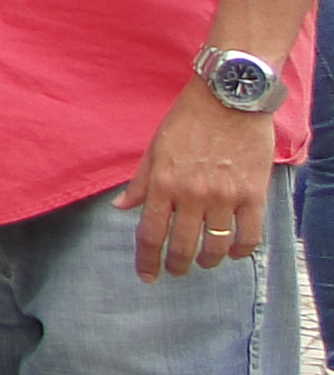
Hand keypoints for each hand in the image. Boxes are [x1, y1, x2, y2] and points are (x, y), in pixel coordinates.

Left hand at [116, 82, 276, 280]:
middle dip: (175, 265)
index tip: (146, 276)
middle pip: (181, 247)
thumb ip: (141, 182)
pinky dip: (240, 250)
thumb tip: (121, 207)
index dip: (147, 261)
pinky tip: (233, 252)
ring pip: (215, 247)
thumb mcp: (155, 148)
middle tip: (174, 271)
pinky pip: (248, 236)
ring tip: (204, 262)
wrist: (228, 98)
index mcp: (163, 184)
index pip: (150, 234)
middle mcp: (192, 195)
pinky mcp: (253, 195)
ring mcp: (224, 197)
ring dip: (207, 261)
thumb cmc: (187, 119)